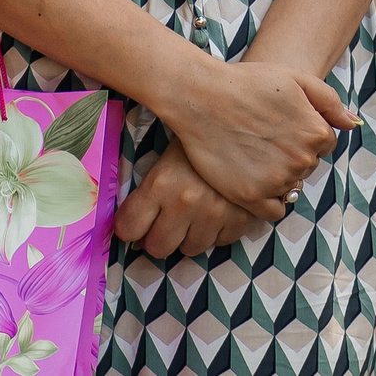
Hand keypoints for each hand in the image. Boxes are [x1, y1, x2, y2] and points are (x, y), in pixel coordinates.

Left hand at [114, 136, 261, 258]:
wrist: (247, 126)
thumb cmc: (200, 139)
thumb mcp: (168, 154)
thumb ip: (148, 189)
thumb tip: (131, 225)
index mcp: (162, 182)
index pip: (129, 228)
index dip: (129, 227)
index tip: (134, 224)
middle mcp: (186, 202)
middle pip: (158, 247)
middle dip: (158, 236)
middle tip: (165, 220)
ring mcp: (215, 214)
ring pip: (190, 249)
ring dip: (189, 235)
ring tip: (196, 211)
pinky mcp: (240, 220)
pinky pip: (219, 243)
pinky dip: (217, 231)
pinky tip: (218, 209)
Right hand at [164, 59, 355, 220]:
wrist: (202, 97)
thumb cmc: (247, 83)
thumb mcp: (295, 79)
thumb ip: (329, 101)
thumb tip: (353, 124)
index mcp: (316, 132)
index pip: (324, 144)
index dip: (304, 133)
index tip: (282, 126)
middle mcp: (301, 160)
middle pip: (307, 166)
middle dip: (292, 155)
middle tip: (264, 138)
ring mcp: (277, 181)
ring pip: (290, 187)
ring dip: (278, 177)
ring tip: (253, 155)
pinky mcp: (251, 197)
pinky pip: (274, 212)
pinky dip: (268, 201)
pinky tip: (253, 181)